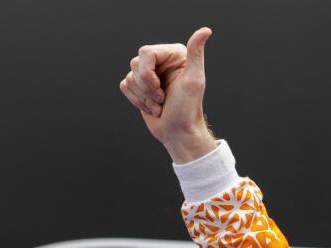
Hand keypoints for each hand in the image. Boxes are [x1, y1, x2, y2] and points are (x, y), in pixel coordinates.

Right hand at [119, 27, 216, 162]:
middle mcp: (162, 62)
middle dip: (147, 87)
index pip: (145, 53)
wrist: (179, 133)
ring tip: (160, 105)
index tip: (160, 88)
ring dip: (143, 97)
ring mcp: (150, 74)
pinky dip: (136, 100)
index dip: (148, 73)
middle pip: (135, 64)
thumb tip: (205, 31)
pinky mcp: (140, 87)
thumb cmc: (187, 109)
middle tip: (163, 98)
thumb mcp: (193, 80)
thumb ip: (196, 53)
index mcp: (175, 55)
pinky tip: (152, 108)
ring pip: (130, 76)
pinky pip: (125, 85)